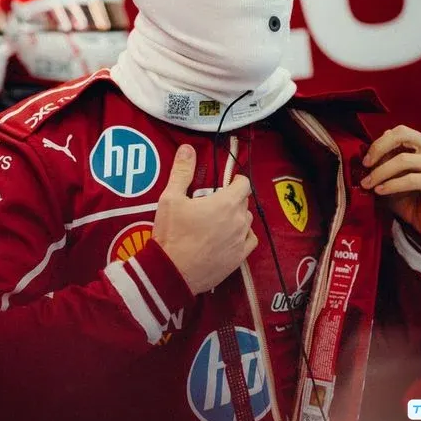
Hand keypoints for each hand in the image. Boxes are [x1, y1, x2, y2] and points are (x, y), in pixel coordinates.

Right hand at [152, 144, 257, 294]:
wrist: (172, 272)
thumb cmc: (171, 233)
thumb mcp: (171, 198)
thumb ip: (182, 171)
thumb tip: (188, 148)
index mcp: (226, 203)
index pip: (244, 184)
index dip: (237, 180)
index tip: (227, 182)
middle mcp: (239, 221)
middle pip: (244, 203)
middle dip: (232, 199)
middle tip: (213, 203)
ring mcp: (240, 241)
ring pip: (247, 222)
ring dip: (237, 217)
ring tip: (219, 221)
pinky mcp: (238, 259)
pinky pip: (249, 241)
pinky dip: (243, 236)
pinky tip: (230, 237)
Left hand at [360, 125, 420, 238]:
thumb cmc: (408, 197)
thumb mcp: (391, 176)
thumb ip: (383, 160)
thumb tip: (365, 149)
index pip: (399, 132)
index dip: (379, 144)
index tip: (365, 160)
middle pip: (403, 135)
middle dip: (379, 149)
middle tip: (365, 165)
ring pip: (403, 160)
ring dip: (380, 172)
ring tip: (368, 184)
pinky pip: (411, 179)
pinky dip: (391, 185)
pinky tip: (380, 191)